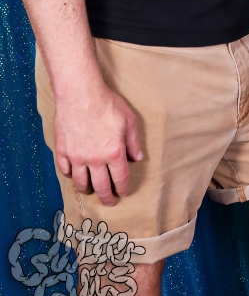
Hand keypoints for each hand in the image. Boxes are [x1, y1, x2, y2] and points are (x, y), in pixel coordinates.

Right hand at [54, 82, 142, 207]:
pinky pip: (65, 171)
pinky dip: (71, 176)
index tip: (123, 192)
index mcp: (114, 153)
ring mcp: (77, 157)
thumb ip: (133, 141)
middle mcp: (95, 159)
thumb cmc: (107, 104)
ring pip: (81, 182)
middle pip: (101, 186)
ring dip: (87, 189)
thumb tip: (138, 158)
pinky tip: (74, 175)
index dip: (122, 188)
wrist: (81, 94)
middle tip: (109, 201)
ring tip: (91, 190)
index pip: (120, 179)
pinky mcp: (63, 151)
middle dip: (107, 197)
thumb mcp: (129, 120)